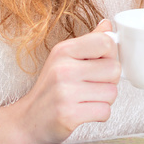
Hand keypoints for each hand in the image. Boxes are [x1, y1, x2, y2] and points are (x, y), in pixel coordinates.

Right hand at [6, 20, 119, 143]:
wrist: (28, 120)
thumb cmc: (51, 88)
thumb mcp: (65, 58)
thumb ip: (89, 41)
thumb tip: (107, 24)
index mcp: (64, 50)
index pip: (106, 42)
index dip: (110, 55)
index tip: (100, 63)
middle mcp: (63, 69)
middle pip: (114, 69)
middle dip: (109, 81)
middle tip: (92, 85)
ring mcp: (65, 92)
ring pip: (112, 92)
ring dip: (105, 99)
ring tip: (86, 99)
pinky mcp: (68, 114)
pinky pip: (105, 111)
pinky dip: (100, 114)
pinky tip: (85, 111)